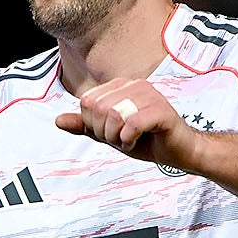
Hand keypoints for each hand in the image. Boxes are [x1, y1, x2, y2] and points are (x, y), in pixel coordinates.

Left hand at [54, 78, 200, 170]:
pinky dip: (128, 140)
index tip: (111, 133)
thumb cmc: (146, 140)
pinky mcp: (161, 110)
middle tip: (121, 139)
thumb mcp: (109, 134)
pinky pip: (131, 124)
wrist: (178, 152)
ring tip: (130, 140)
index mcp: (120, 86)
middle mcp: (134, 85)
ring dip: (116, 137)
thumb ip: (85, 126)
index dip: (92, 125)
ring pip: (112, 115)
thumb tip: (58, 120)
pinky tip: (137, 142)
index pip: (87, 102)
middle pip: (98, 109)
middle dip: (104, 133)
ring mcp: (149, 95)